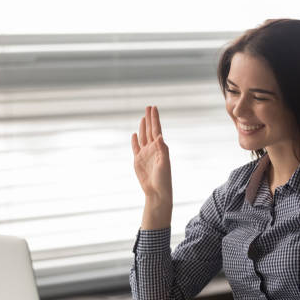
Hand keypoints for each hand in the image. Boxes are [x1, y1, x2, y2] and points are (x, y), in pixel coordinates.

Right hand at [131, 106, 172, 227]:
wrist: (156, 191)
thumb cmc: (163, 179)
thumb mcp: (164, 163)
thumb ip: (162, 149)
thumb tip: (160, 136)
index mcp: (160, 148)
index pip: (157, 129)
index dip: (155, 118)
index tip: (154, 108)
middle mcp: (153, 149)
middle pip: (150, 130)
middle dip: (149, 119)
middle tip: (148, 107)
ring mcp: (145, 154)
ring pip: (143, 137)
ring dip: (143, 127)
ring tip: (143, 117)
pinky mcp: (138, 161)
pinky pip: (136, 147)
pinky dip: (135, 140)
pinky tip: (134, 134)